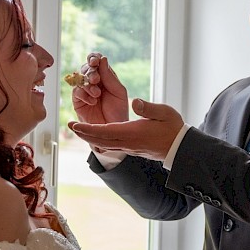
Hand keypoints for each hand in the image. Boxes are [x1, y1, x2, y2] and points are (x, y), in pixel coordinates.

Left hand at [68, 99, 183, 159]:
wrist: (179, 148)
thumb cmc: (173, 128)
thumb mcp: (164, 113)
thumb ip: (148, 107)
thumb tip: (134, 101)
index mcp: (133, 132)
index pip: (105, 131)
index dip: (88, 128)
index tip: (75, 124)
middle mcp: (128, 142)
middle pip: (100, 140)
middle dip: (83, 133)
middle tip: (69, 126)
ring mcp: (129, 147)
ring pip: (104, 144)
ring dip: (89, 137)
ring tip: (78, 130)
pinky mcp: (131, 148)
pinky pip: (110, 146)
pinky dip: (99, 140)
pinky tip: (95, 136)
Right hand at [71, 53, 128, 124]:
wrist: (114, 132)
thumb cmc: (118, 112)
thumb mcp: (119, 92)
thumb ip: (110, 77)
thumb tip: (103, 58)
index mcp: (105, 76)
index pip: (97, 61)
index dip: (94, 58)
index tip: (95, 61)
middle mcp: (94, 82)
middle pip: (86, 68)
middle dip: (90, 72)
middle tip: (96, 79)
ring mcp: (85, 91)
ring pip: (80, 79)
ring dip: (88, 84)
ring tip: (97, 94)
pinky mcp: (78, 101)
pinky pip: (76, 92)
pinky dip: (84, 94)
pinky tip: (93, 101)